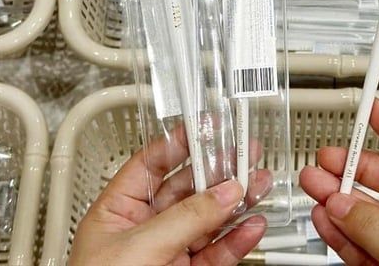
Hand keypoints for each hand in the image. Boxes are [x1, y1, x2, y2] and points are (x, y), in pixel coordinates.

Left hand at [70, 125, 266, 265]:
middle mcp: (146, 227)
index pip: (153, 162)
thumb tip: (226, 192)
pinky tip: (253, 224)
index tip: (210, 126)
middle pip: (189, 187)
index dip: (182, 141)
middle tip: (246, 151)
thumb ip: (186, 218)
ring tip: (260, 183)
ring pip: (211, 218)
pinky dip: (239, 238)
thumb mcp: (138, 248)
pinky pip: (218, 252)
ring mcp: (170, 252)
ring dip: (238, 200)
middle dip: (220, 169)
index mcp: (118, 210)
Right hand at [300, 99, 378, 265]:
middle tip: (326, 159)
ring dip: (338, 197)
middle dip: (353, 168)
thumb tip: (342, 202)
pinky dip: (339, 231)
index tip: (371, 109)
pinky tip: (324, 216)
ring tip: (313, 184)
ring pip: (368, 212)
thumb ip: (377, 226)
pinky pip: (361, 243)